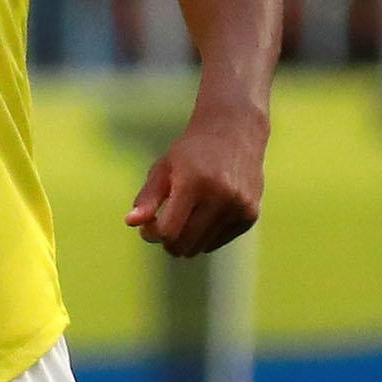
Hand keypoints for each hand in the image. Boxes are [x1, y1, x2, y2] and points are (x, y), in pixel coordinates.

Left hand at [127, 104, 265, 257]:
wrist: (235, 133)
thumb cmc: (191, 152)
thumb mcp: (163, 168)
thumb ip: (147, 198)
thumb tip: (131, 223)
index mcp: (195, 184)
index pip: (168, 231)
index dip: (152, 234)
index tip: (148, 224)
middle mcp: (221, 198)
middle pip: (184, 245)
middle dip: (166, 241)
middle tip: (161, 224)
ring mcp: (239, 209)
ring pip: (201, 248)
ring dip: (185, 240)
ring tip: (181, 216)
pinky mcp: (250, 216)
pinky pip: (217, 242)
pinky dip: (204, 236)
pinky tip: (202, 213)